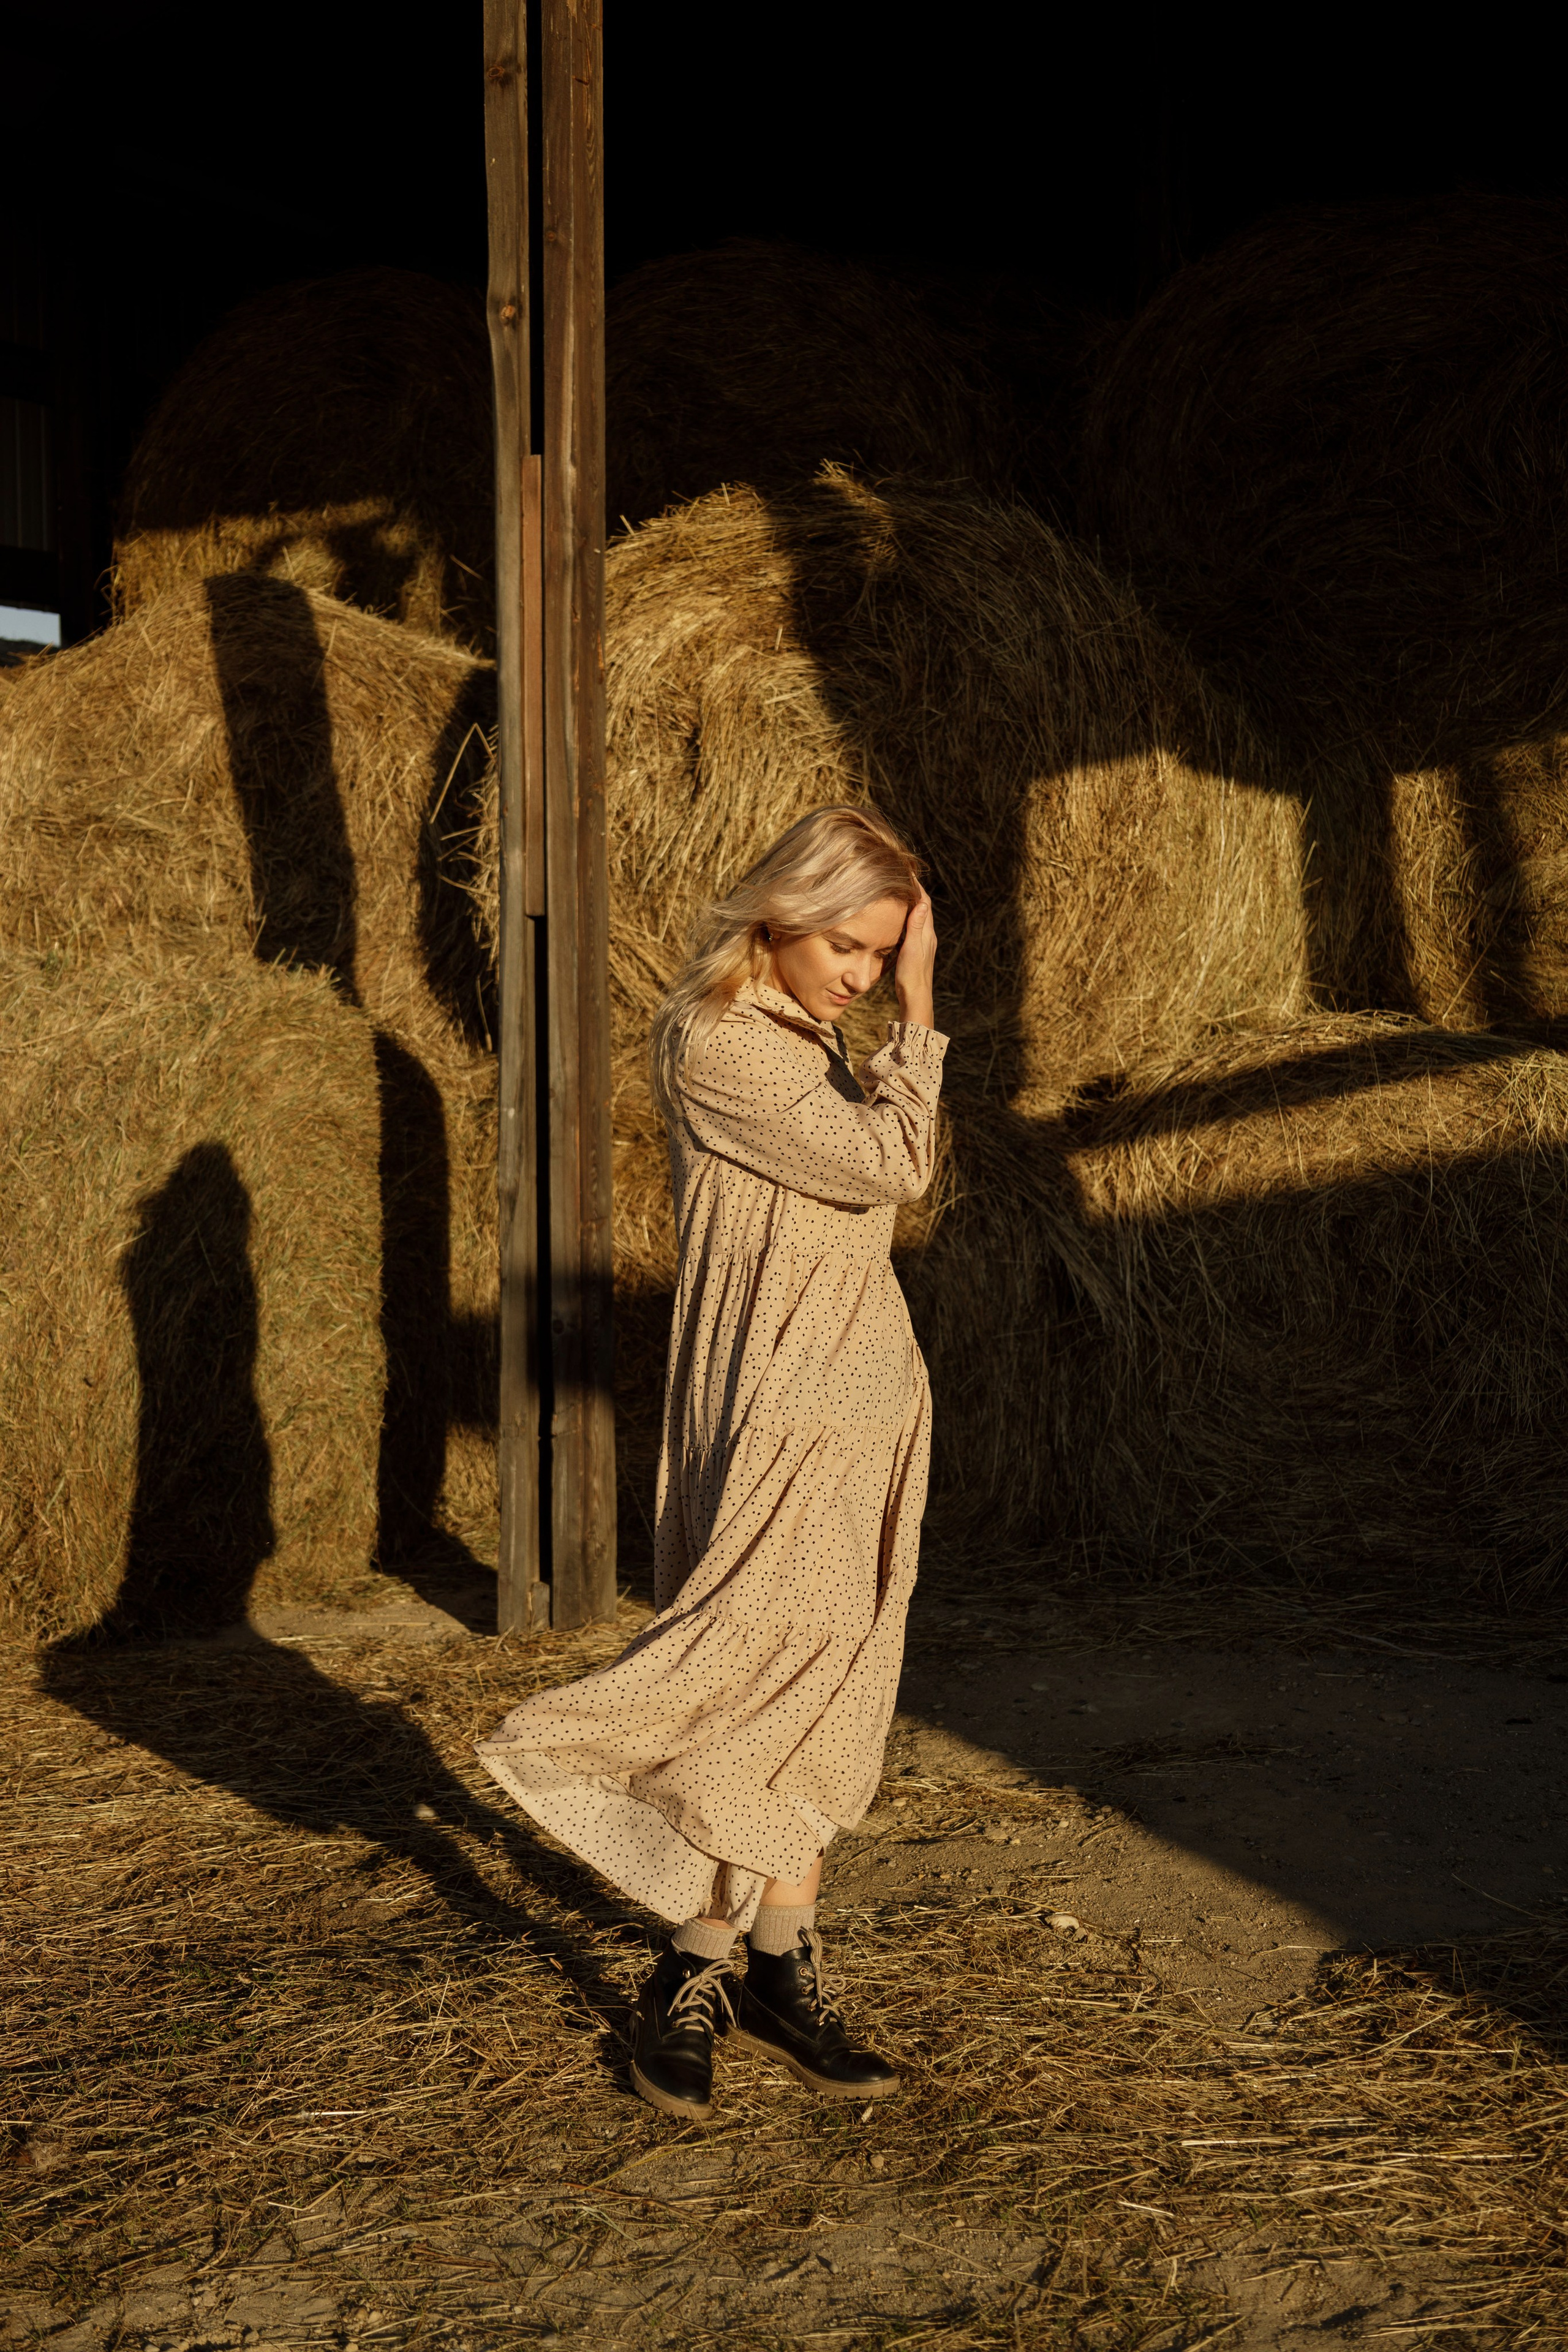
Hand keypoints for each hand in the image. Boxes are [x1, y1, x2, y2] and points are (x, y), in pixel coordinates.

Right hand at [893, 887, 936, 1029]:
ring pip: (917, 918)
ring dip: (910, 904)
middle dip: (914, 891)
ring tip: (899, 893)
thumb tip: (922, 902)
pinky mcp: (916, 951)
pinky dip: (906, 918)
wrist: (915, 997)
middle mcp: (927, 936)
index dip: (917, 886)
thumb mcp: (912, 949)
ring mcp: (922, 944)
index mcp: (927, 933)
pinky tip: (898, 920)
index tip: (908, 872)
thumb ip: (916, 926)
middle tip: (902, 878)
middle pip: (922, 908)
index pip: (924, 903)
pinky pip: (912, 928)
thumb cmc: (912, 975)